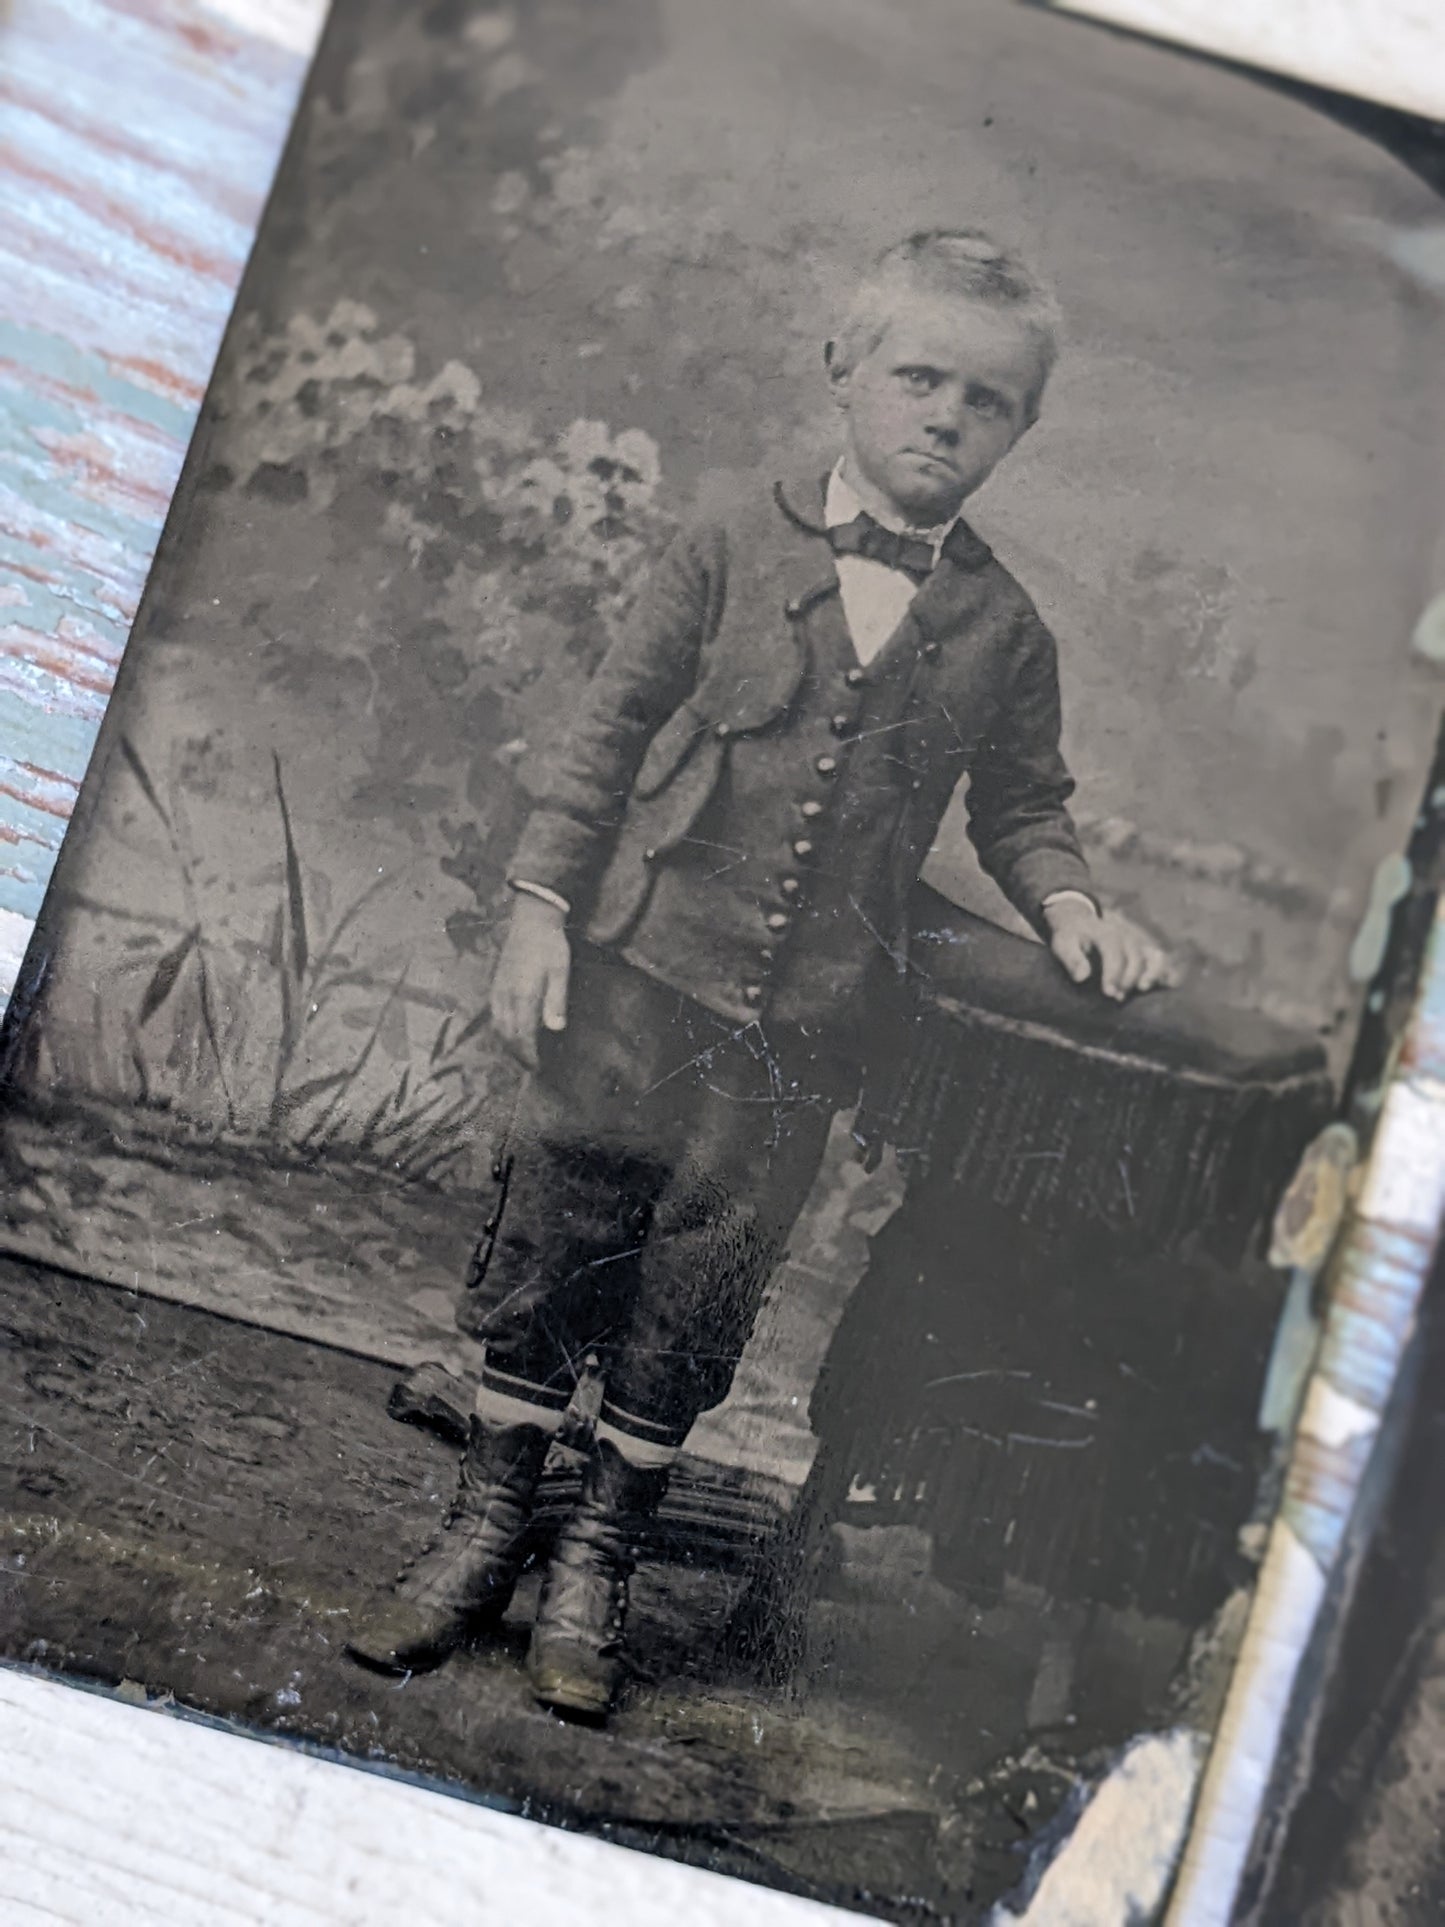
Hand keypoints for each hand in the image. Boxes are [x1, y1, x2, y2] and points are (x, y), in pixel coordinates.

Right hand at [489, 893, 570, 1069]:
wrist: (531, 919)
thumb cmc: (550, 945)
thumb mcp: (560, 971)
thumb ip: (556, 1000)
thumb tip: (555, 1028)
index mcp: (523, 995)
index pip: (522, 1034)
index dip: (529, 1054)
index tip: (537, 1067)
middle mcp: (506, 995)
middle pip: (507, 1034)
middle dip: (517, 1053)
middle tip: (530, 1066)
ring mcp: (498, 989)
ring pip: (497, 1025)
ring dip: (507, 1043)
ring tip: (520, 1053)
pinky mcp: (496, 982)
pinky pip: (493, 1013)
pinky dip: (500, 1028)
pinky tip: (508, 1030)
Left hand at [1043, 898, 1177, 1001]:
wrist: (1080, 919)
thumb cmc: (1071, 936)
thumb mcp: (1063, 943)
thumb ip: (1072, 959)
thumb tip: (1082, 977)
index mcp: (1105, 932)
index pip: (1114, 952)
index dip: (1113, 973)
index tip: (1109, 992)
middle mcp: (1125, 935)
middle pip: (1135, 956)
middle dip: (1128, 978)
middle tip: (1117, 997)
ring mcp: (1137, 942)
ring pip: (1154, 955)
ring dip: (1152, 973)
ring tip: (1143, 989)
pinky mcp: (1144, 950)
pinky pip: (1160, 960)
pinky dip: (1166, 971)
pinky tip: (1168, 984)